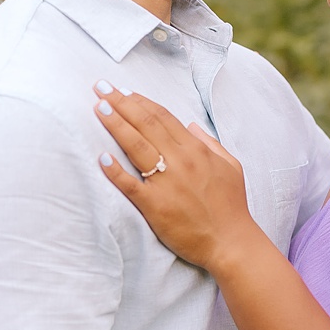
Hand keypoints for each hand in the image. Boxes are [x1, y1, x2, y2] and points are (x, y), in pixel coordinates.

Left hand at [94, 81, 263, 269]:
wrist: (232, 242)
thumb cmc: (232, 206)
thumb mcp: (230, 166)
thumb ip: (210, 143)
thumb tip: (191, 125)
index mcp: (196, 150)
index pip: (163, 117)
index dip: (140, 101)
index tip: (123, 91)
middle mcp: (180, 161)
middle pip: (146, 124)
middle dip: (121, 103)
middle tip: (101, 87)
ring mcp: (167, 183)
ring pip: (136, 146)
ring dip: (115, 124)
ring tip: (98, 108)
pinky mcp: (155, 206)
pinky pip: (130, 185)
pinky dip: (115, 171)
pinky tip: (101, 157)